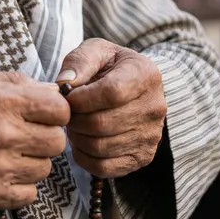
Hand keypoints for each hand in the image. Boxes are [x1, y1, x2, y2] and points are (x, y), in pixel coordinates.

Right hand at [0, 70, 69, 209]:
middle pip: (57, 141)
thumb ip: (14, 83)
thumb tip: (50, 90)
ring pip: (44, 169)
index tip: (42, 110)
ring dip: (32, 159)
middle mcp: (2, 135)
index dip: (54, 109)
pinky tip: (1, 169)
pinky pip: (28, 194)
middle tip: (26, 130)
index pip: (59, 109)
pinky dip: (20, 184)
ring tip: (8, 150)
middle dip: (45, 134)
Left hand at [55, 38, 166, 177]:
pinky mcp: (142, 157)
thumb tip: (65, 84)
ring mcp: (151, 135)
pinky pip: (105, 167)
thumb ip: (79, 61)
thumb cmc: (109, 66)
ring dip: (77, 137)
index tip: (66, 96)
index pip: (111, 93)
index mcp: (145, 74)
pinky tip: (80, 141)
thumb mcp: (96, 51)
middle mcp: (154, 107)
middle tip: (66, 112)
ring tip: (73, 123)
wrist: (134, 85)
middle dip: (74, 118)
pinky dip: (84, 157)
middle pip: (102, 123)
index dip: (81, 98)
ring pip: (100, 147)